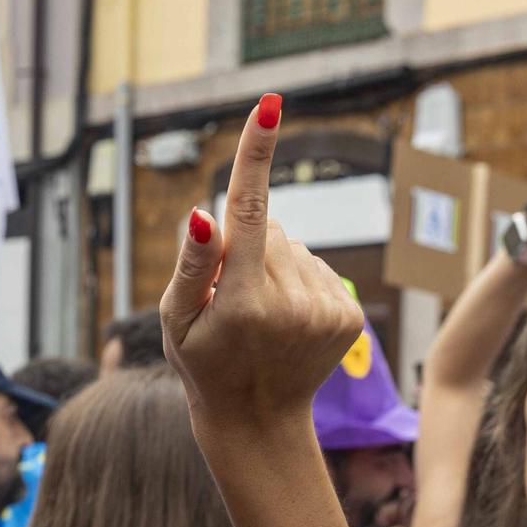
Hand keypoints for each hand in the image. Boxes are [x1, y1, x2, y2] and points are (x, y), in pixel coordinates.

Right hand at [158, 95, 363, 438]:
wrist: (257, 420)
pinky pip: (318, 269)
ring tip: (260, 317)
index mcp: (245, 301)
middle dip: (246, 249)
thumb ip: (192, 264)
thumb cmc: (203, 365)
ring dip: (273, 268)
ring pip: (295, 248)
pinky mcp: (351, 314)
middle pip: (269, 229)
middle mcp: (293, 301)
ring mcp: (328, 308)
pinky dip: (299, 285)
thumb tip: (205, 212)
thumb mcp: (176, 320)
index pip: (250, 212)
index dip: (256, 155)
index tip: (268, 106)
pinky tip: (286, 320)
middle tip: (231, 300)